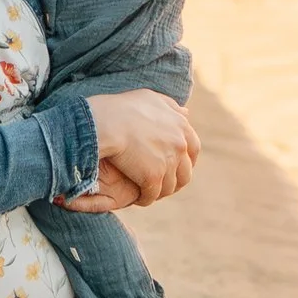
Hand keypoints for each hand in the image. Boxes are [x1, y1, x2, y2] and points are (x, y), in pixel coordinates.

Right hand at [90, 92, 199, 206]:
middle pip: (185, 172)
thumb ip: (170, 107)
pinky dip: (145, 198)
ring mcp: (168, 162)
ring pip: (170, 187)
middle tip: (161, 183)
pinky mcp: (152, 177)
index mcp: (182, 127)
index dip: (185, 160)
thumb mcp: (151, 99)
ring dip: (160, 192)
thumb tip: (187, 114)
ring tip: (148, 192)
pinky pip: (152, 195)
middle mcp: (179, 145)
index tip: (175, 166)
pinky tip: (138, 198)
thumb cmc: (122, 108)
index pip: (193, 150)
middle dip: (175, 180)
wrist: (105, 123)